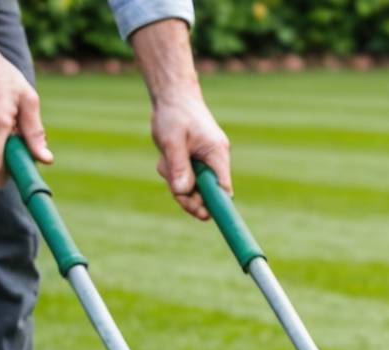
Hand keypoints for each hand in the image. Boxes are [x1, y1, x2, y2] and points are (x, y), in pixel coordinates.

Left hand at [152, 93, 230, 220]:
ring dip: (176, 182)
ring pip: (193, 188)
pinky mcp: (197, 163)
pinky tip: (166, 158)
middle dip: (188, 196)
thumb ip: (179, 166)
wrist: (173, 95)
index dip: (215, 205)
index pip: (223, 189)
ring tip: (165, 160)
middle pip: (207, 194)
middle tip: (174, 190)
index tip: (202, 214)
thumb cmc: (175, 114)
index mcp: (217, 154)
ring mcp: (206, 162)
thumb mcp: (173, 140)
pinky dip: (174, 174)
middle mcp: (216, 161)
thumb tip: (183, 191)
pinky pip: (186, 179)